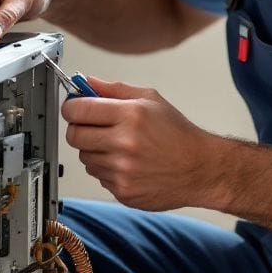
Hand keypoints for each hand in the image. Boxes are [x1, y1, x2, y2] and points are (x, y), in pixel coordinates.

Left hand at [62, 77, 218, 210]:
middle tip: (93, 127)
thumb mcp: (150, 99)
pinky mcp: (123, 190)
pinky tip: (127, 164)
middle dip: (79, 129)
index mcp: (131, 115)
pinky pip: (98, 176)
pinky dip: (107, 169)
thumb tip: (86, 81)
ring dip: (95, 151)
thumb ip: (114, 89)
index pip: (79, 110)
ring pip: (85, 158)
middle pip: (74, 135)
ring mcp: (122, 170)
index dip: (71, 107)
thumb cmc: (177, 134)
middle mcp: (125, 143)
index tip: (74, 108)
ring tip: (119, 147)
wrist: (200, 168)